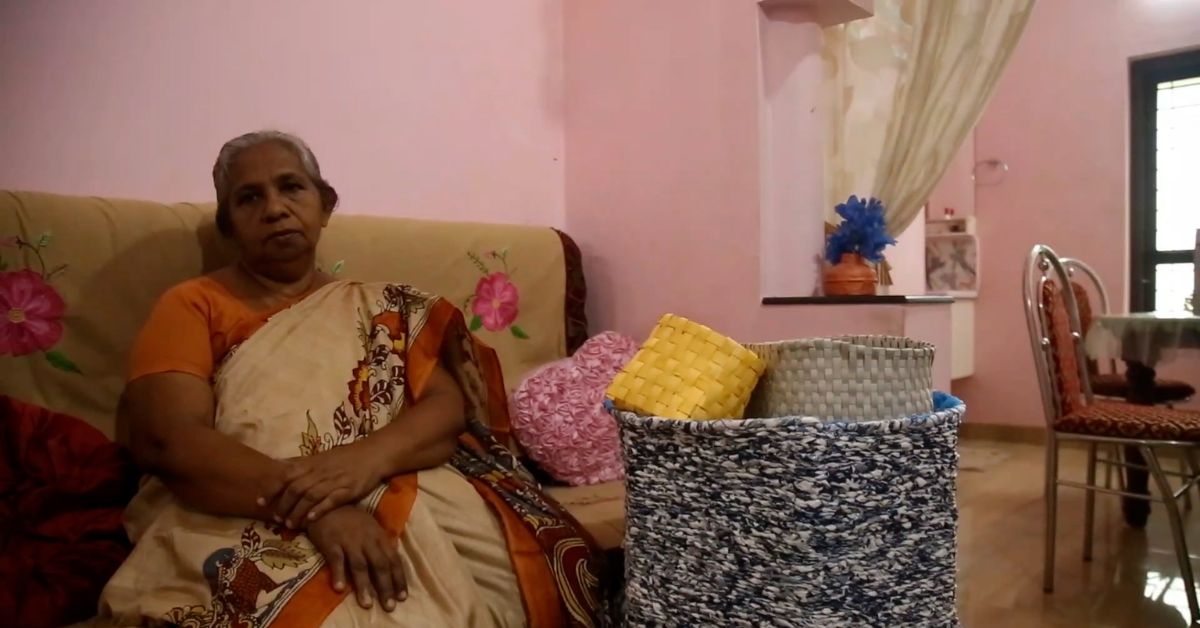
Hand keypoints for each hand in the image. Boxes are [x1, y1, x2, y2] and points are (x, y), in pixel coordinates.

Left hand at [259, 442, 384, 527]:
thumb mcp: (319, 456)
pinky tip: (311, 519)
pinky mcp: (348, 489)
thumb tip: (276, 465)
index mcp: (311, 463)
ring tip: (290, 524)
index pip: (285, 475)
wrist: (372, 454)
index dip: (271, 489)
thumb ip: (299, 463)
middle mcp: (320, 471)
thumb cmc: (343, 457)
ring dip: (298, 511)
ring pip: (311, 496)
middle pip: (296, 488)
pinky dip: (319, 509)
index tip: (259, 502)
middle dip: (283, 505)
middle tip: (276, 519)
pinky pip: (332, 500)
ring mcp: (334, 480)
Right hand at [307, 506, 406, 610]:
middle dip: (385, 587)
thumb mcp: (372, 529)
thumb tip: (393, 566)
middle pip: (380, 565)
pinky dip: (338, 574)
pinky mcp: (332, 542)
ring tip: (367, 604)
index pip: (393, 560)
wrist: (328, 505)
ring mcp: (350, 541)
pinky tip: (340, 589)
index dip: (399, 579)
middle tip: (389, 606)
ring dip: (364, 586)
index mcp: (380, 537)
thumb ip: (381, 546)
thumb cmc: (352, 520)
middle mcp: (368, 539)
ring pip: (360, 565)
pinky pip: (336, 560)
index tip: (402, 597)